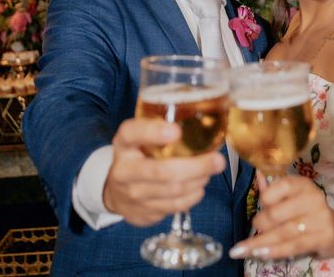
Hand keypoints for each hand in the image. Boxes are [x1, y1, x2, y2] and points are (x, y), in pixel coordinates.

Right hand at [102, 118, 225, 226]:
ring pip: (173, 191)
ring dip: (199, 180)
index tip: (176, 131)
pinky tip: (199, 186)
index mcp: (124, 144)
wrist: (115, 192)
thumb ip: (160, 126)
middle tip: (218, 160)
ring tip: (211, 171)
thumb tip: (203, 119)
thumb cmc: (137, 156)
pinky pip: (174, 206)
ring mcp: (132, 195)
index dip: (153, 132)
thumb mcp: (139, 137)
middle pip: (162, 171)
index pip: (132, 134)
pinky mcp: (143, 213)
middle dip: (196, 166)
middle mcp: (124, 170)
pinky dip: (193, 196)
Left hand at [229, 174, 333, 260]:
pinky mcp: (322, 238)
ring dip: (260, 242)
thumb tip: (257, 173)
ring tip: (242, 249)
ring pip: (284, 232)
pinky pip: (294, 246)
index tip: (260, 203)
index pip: (284, 185)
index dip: (268, 195)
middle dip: (261, 222)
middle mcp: (314, 199)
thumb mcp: (292, 197)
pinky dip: (275, 251)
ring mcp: (320, 220)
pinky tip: (260, 254)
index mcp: (304, 185)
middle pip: (279, 213)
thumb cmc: (307, 211)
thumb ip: (273, 189)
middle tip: (254, 226)